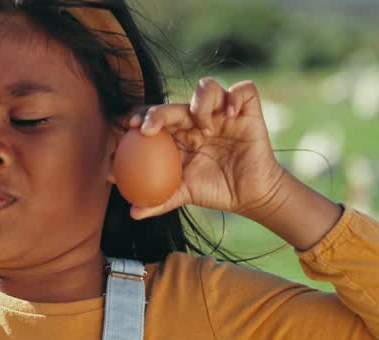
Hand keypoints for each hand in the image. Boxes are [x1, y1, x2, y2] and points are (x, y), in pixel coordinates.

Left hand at [125, 79, 287, 220]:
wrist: (250, 195)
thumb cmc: (215, 191)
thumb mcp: (185, 195)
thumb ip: (160, 200)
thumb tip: (133, 213)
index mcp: (180, 134)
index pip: (158, 117)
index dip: (142, 116)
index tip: (128, 128)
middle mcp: (198, 118)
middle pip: (176, 104)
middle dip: (158, 112)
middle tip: (147, 129)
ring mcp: (222, 111)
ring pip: (207, 87)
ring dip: (201, 104)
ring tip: (205, 129)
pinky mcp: (247, 110)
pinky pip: (243, 90)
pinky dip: (235, 97)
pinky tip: (229, 114)